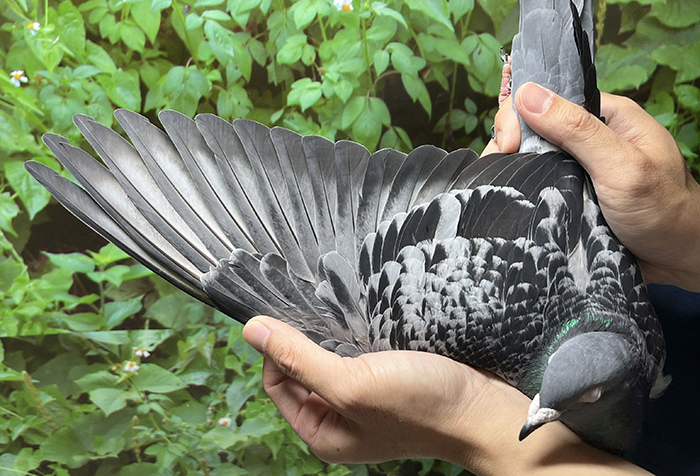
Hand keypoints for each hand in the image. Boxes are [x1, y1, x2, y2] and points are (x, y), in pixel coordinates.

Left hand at [242, 316, 650, 474]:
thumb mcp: (351, 382)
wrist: (481, 410)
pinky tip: (365, 323)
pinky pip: (358, 358)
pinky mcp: (388, 384)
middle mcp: (339, 421)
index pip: (277, 383)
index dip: (278, 351)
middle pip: (302, 372)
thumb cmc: (419, 404)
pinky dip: (356, 340)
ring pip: (330, 361)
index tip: (291, 319)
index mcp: (321, 432)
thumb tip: (251, 329)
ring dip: (331, 338)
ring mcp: (365, 403)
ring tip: (343, 317)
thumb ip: (299, 358)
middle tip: (320, 315)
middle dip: (306, 343)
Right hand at [483, 82, 699, 290]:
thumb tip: (528, 94)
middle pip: (532, 127)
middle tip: (505, 165)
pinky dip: (521, 191)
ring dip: (512, 170)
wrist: (678, 260)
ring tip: (505, 188)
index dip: (520, 114)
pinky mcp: (569, 195)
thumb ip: (577, 130)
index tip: (509, 143)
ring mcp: (576, 168)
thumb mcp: (621, 165)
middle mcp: (588, 139)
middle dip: (510, 144)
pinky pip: (535, 185)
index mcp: (606, 116)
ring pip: (529, 158)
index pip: (548, 98)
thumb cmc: (664, 210)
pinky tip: (512, 200)